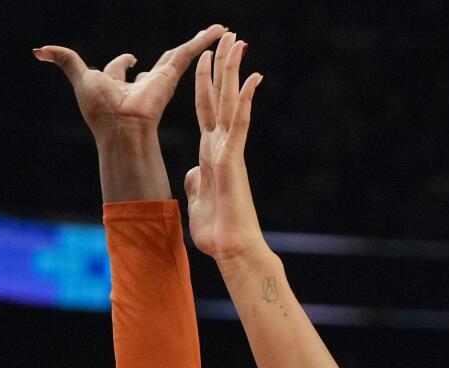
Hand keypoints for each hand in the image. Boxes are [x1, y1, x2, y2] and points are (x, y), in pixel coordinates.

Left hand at [36, 24, 225, 142]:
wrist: (121, 128)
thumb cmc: (99, 111)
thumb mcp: (79, 77)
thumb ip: (63, 60)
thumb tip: (38, 50)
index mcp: (120, 85)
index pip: (123, 68)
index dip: (123, 62)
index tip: (129, 59)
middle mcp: (143, 83)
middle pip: (160, 61)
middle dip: (173, 53)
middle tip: (188, 45)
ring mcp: (160, 79)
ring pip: (182, 53)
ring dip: (200, 41)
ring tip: (219, 30)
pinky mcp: (172, 76)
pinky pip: (190, 51)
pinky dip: (204, 39)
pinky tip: (219, 29)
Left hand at [184, 32, 263, 261]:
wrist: (231, 249)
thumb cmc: (217, 231)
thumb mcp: (199, 201)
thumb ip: (198, 182)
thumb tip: (195, 172)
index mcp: (211, 154)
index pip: (206, 111)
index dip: (203, 85)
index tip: (204, 59)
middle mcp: (222, 146)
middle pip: (220, 99)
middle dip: (222, 67)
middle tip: (228, 37)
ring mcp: (230, 151)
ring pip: (232, 103)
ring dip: (234, 73)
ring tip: (237, 43)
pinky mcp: (234, 160)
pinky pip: (240, 125)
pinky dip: (246, 101)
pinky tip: (252, 78)